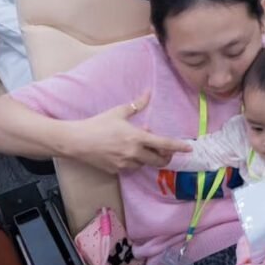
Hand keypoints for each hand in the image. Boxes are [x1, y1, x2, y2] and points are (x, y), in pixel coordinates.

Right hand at [67, 91, 190, 172]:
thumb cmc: (97, 124)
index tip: (189, 149)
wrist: (76, 142)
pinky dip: (135, 161)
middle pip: (158, 160)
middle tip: (166, 150)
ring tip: (142, 147)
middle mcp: (133, 153)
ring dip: (148, 158)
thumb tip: (148, 93)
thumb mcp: (118, 112)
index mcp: (137, 137)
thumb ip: (137, 105)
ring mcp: (124, 163)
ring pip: (145, 164)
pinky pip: (132, 168)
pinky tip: (128, 153)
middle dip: (165, 156)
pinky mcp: (116, 170)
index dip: (178, 147)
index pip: (164, 143)